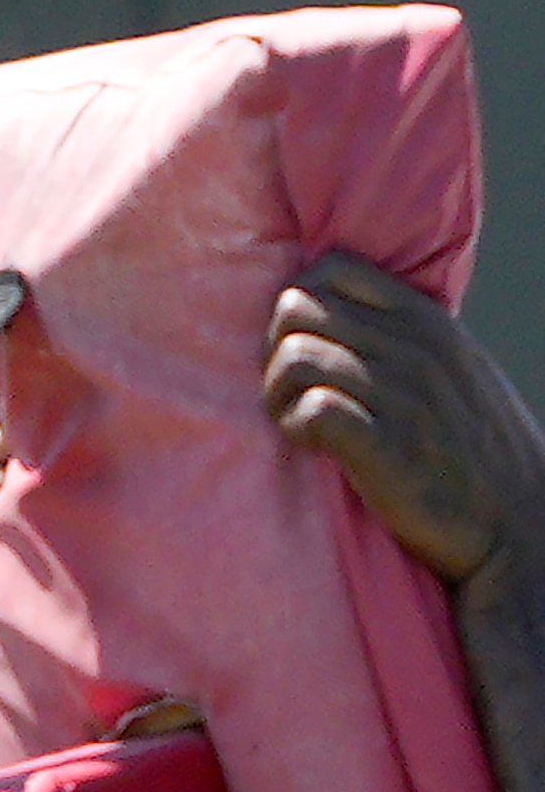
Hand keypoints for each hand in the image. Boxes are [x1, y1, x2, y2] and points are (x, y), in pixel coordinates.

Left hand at [268, 250, 544, 602]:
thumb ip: (400, 335)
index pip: (330, 270)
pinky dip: (295, 427)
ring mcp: (403, 395)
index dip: (297, 307)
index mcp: (427, 320)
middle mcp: (415, 347)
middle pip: (295, 311)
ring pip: (295, 357)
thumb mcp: (451, 368)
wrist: (519, 521)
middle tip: (289, 394)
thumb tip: (333, 310)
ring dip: (277, 394)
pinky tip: (312, 444)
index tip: (306, 348)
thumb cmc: (471, 447)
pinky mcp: (386, 446)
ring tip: (296, 423)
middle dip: (274, 351)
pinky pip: (312, 409)